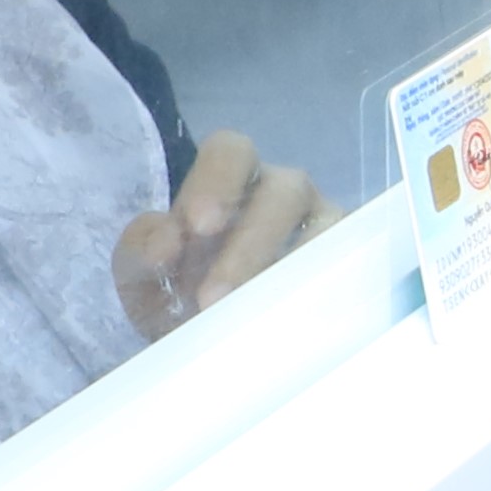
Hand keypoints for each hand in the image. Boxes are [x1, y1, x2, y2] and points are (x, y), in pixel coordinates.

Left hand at [117, 129, 333, 339]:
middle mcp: (283, 191)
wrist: (201, 338)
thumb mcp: (140, 272)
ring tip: (250, 317)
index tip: (197, 227)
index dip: (218, 181)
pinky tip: (290, 320)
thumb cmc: (173, 291)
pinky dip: (324, 290)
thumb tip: (165, 247)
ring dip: (288, 271)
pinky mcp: (348, 261)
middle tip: (212, 296)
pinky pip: (349, 265)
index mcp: (231, 177)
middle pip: (284, 191)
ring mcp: (323, 223)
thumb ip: (142, 249)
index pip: (231, 151)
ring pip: (326, 225)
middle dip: (249, 244)